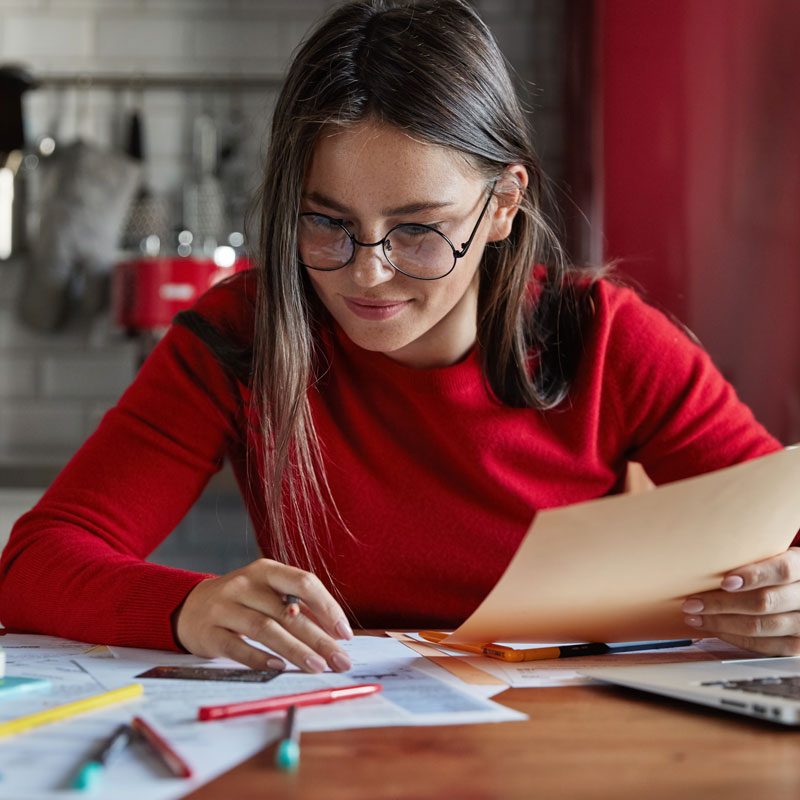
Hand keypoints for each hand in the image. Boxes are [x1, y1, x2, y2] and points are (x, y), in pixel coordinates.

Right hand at [174, 558, 353, 672]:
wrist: (190, 607)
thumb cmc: (242, 602)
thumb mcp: (266, 592)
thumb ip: (296, 607)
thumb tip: (334, 634)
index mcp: (266, 570)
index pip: (303, 583)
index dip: (327, 607)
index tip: (345, 633)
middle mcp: (244, 584)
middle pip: (288, 612)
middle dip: (319, 638)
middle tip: (340, 660)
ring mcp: (224, 607)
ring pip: (265, 629)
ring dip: (295, 650)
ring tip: (317, 667)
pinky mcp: (208, 632)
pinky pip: (236, 647)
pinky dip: (259, 658)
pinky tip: (279, 668)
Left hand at [681, 547, 799, 655]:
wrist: (798, 589)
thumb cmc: (774, 568)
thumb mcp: (771, 554)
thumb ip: (750, 556)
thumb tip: (705, 558)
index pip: (783, 570)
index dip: (754, 576)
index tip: (725, 581)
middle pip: (765, 602)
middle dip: (723, 603)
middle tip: (692, 602)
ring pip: (761, 626)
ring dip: (721, 622)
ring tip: (695, 616)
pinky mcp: (797, 645)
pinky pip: (764, 646)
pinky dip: (734, 638)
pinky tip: (714, 629)